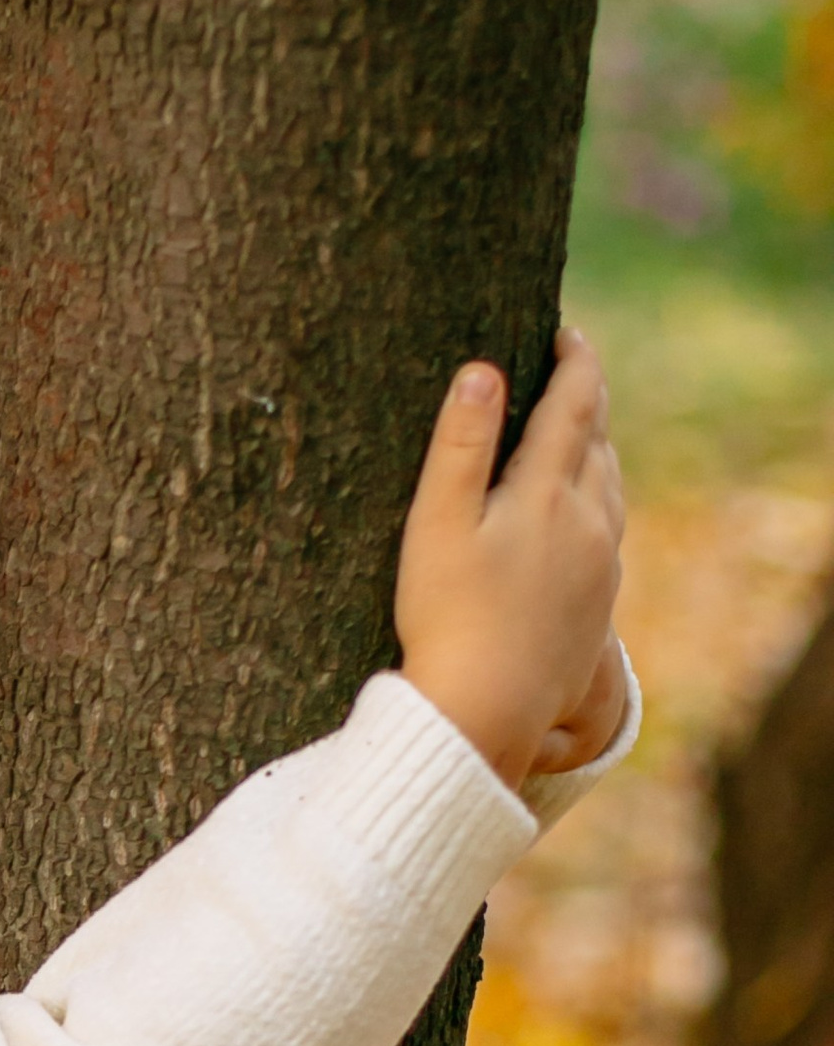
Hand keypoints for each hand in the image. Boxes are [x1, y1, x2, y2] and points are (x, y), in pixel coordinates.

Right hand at [394, 329, 626, 789]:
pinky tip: (573, 515)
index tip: (567, 331)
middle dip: (586, 399)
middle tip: (567, 369)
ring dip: (596, 449)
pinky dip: (594, 500)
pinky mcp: (598, 605)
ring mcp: (600, 567)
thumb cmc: (446, 618)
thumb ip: (459, 445)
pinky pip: (607, 532)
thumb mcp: (436, 524)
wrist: (485, 713)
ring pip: (609, 486)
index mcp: (549, 494)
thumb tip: (481, 370)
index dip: (574, 361)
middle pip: (599, 441)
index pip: (575, 405)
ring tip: (574, 432)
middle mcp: (589, 523)